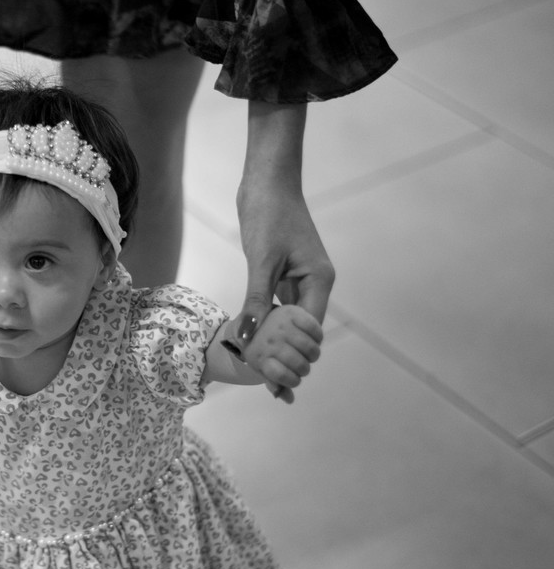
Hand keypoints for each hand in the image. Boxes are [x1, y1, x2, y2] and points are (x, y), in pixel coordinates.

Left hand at [229, 102, 334, 400]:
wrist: (265, 178)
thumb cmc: (268, 213)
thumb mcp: (260, 259)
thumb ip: (256, 299)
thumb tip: (248, 337)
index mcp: (319, 281)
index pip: (310, 331)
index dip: (296, 359)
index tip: (282, 385)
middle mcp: (314, 283)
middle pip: (303, 332)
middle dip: (290, 359)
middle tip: (273, 390)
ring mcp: (299, 278)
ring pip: (289, 322)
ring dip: (277, 345)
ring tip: (264, 377)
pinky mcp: (282, 273)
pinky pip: (278, 307)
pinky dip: (267, 325)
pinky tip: (255, 345)